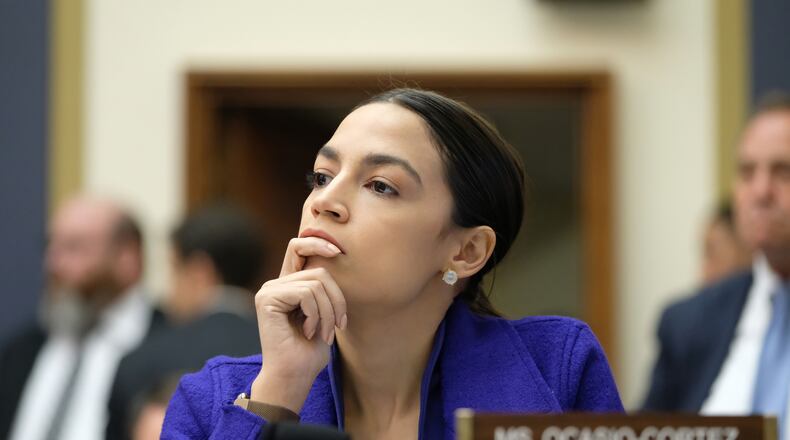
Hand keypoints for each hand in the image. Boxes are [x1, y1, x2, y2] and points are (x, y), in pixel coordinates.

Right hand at [250, 237, 346, 412]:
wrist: (294, 375)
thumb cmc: (310, 350)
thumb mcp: (324, 314)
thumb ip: (323, 289)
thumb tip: (334, 258)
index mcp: (288, 285)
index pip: (299, 247)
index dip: (318, 242)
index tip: (338, 252)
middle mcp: (276, 284)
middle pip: (319, 271)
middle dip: (336, 300)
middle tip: (337, 326)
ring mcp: (269, 290)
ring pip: (316, 284)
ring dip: (328, 312)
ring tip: (322, 333)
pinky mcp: (267, 299)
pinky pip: (306, 294)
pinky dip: (316, 315)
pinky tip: (308, 331)